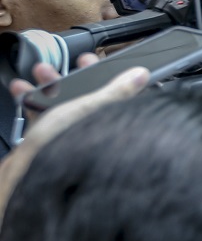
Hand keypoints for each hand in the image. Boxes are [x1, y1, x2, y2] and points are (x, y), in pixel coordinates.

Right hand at [0, 59, 149, 219]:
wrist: (25, 178)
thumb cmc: (61, 147)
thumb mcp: (91, 109)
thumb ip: (117, 91)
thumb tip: (141, 75)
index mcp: (106, 126)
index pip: (115, 99)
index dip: (108, 77)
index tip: (98, 62)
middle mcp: (89, 132)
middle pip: (85, 97)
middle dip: (75, 76)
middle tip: (70, 63)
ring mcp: (66, 137)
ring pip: (60, 103)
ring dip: (48, 83)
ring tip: (40, 71)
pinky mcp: (43, 142)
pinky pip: (38, 115)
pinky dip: (29, 99)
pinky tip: (20, 88)